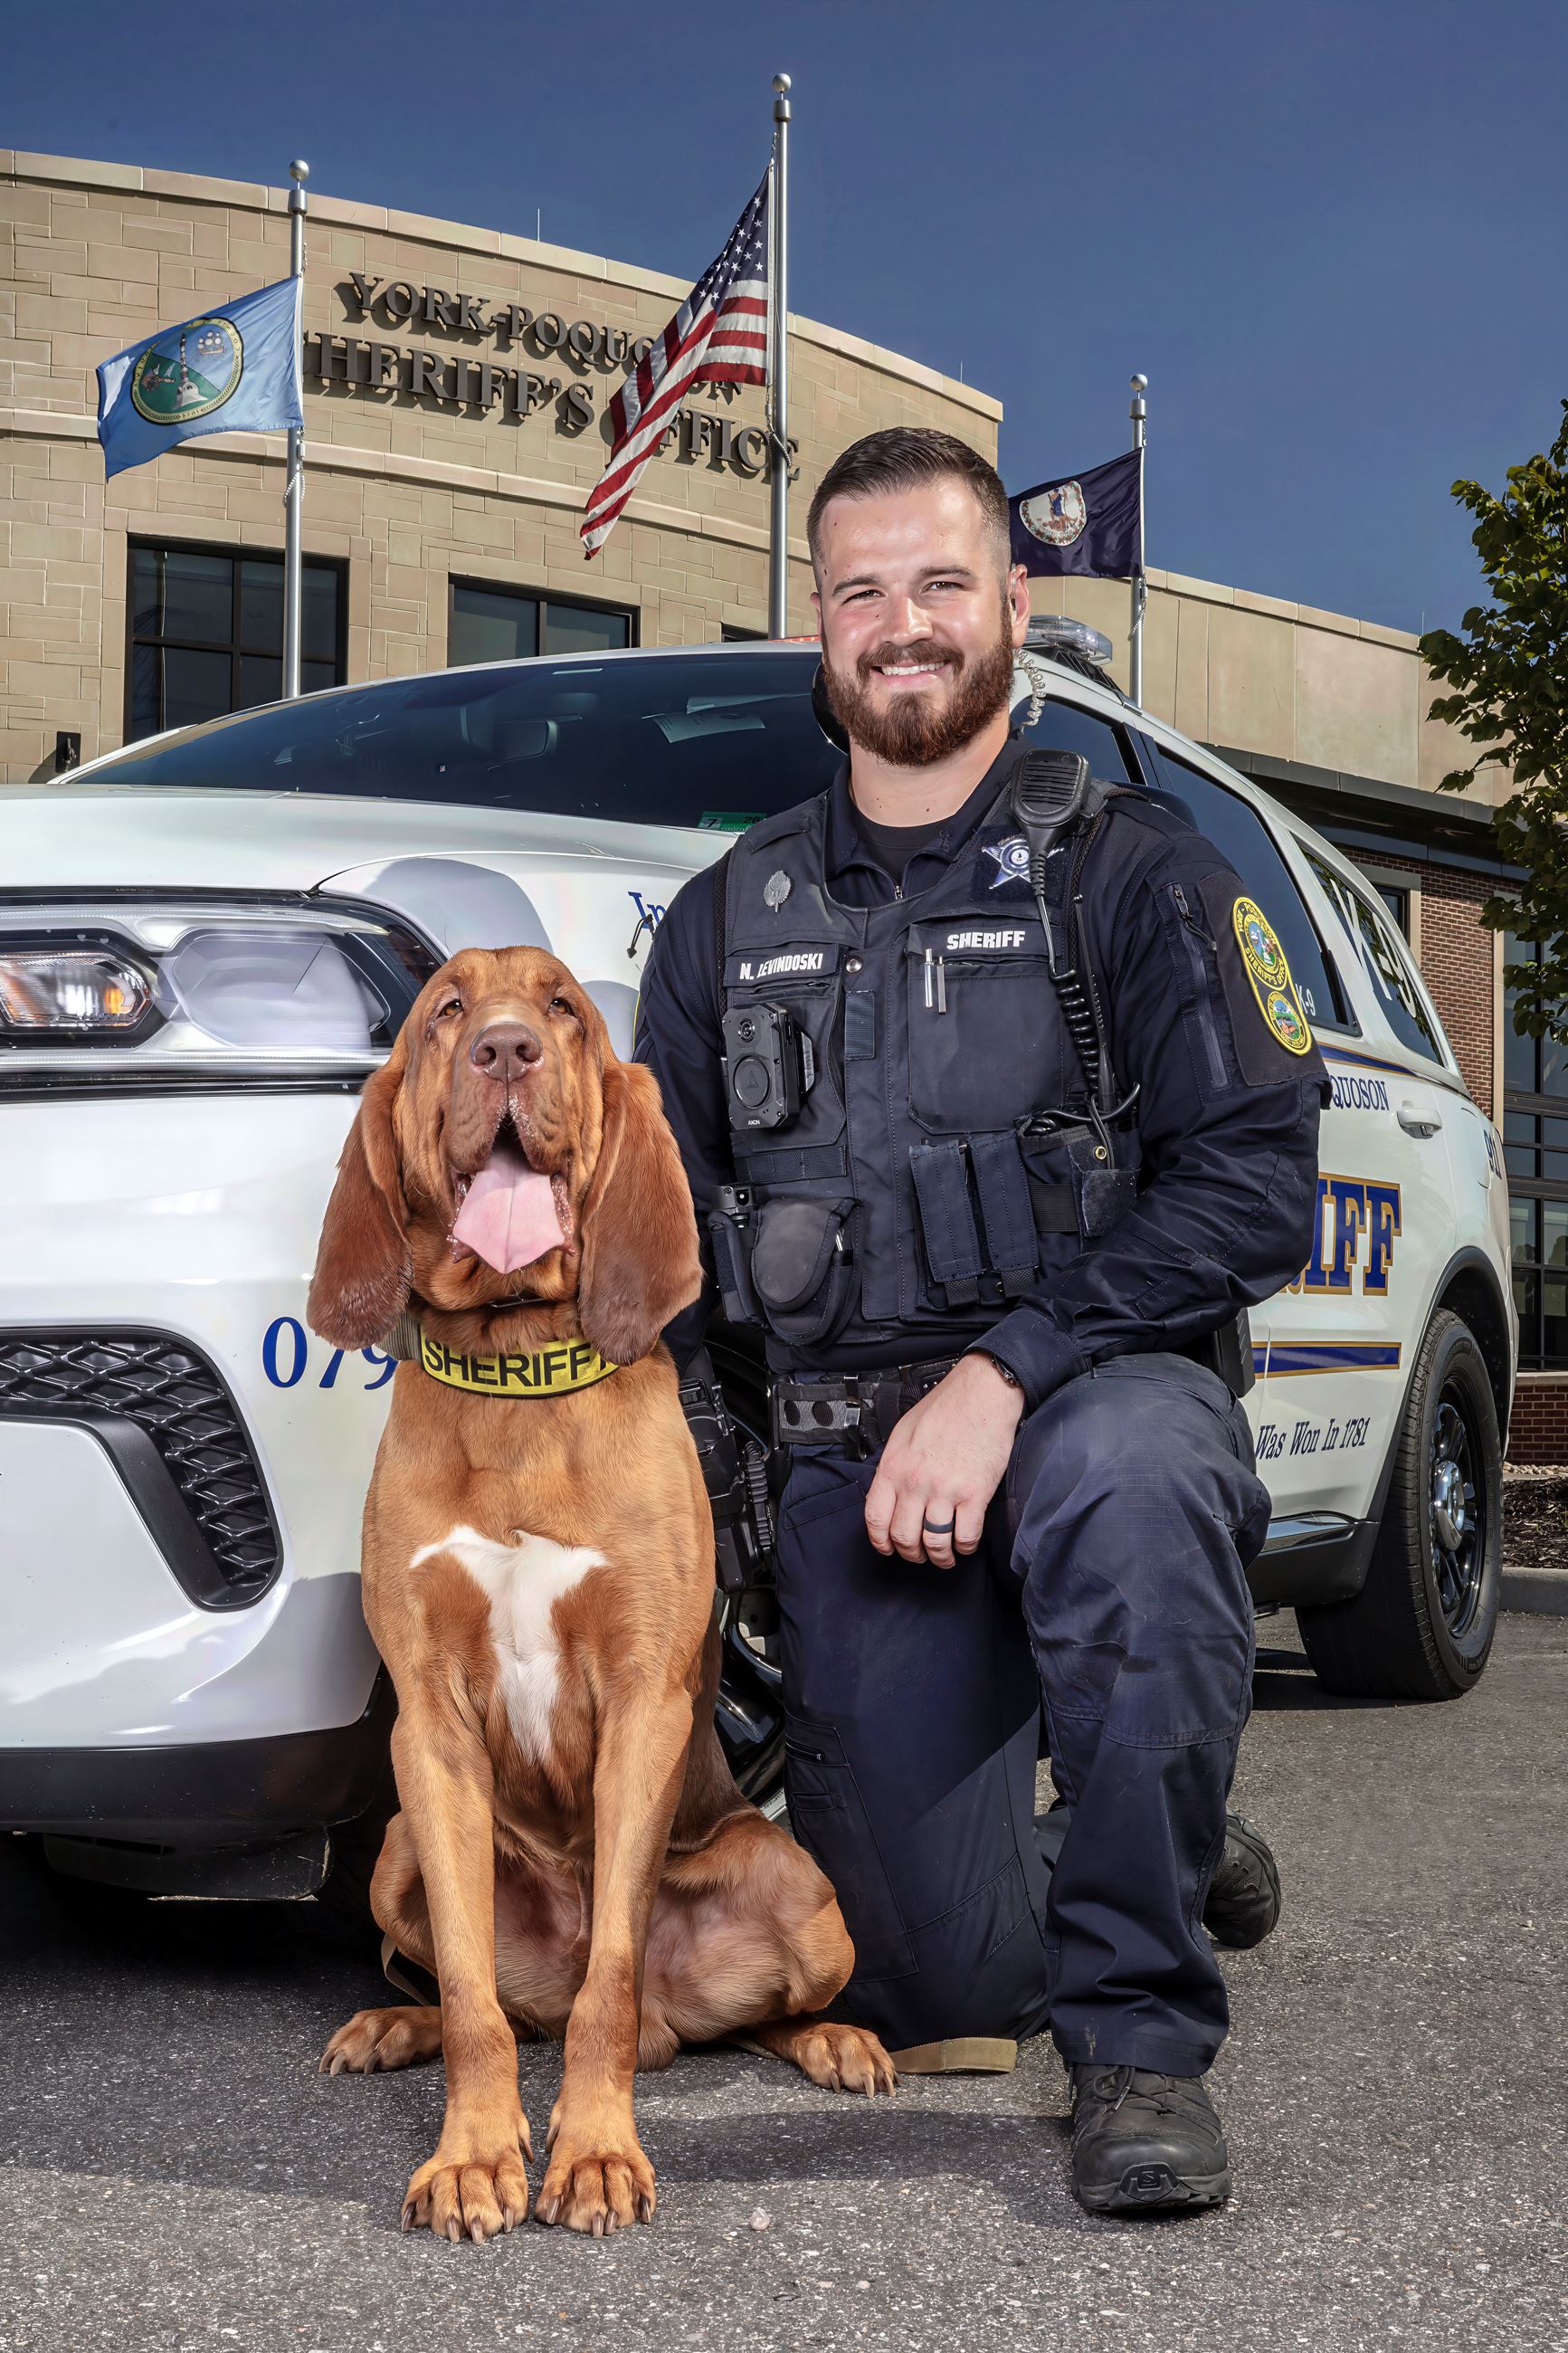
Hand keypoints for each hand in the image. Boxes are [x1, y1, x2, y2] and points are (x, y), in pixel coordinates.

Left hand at [864, 1355, 1024, 1568]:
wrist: (982, 1394)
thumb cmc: (945, 1408)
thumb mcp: (903, 1433)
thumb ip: (894, 1465)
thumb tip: (889, 1492)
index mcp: (894, 1467)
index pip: (875, 1518)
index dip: (881, 1541)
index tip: (888, 1548)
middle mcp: (915, 1482)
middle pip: (904, 1537)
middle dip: (912, 1554)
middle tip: (920, 1555)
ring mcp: (945, 1490)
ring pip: (934, 1542)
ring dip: (940, 1557)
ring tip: (946, 1557)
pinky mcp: (974, 1494)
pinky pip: (966, 1536)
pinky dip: (965, 1547)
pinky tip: (965, 1543)